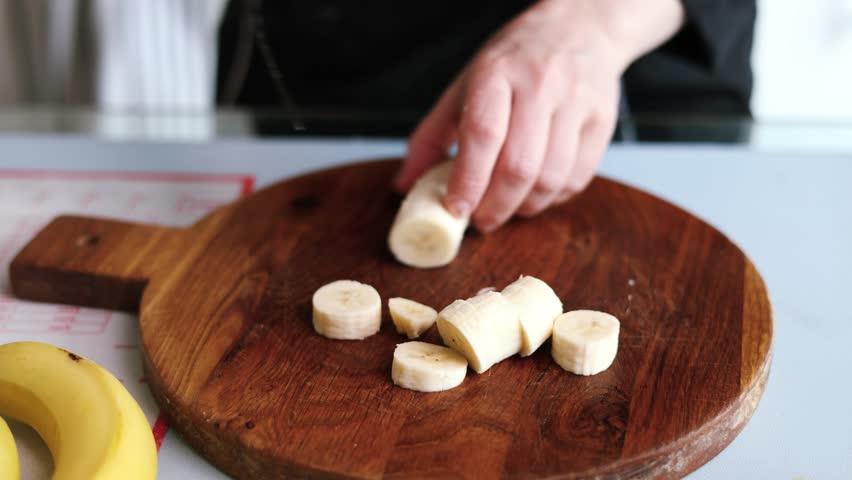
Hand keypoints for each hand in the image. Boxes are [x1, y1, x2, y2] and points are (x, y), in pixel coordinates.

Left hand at [394, 0, 683, 231]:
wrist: (580, 26)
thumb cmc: (514, 61)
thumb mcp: (466, 83)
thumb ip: (432, 135)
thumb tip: (404, 184)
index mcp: (498, 72)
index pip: (483, 134)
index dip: (468, 180)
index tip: (456, 209)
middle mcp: (541, 85)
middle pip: (519, 165)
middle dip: (496, 206)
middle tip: (481, 219)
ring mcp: (577, 102)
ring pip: (551, 178)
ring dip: (525, 207)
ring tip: (508, 207)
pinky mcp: (603, 121)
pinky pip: (577, 177)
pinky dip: (553, 198)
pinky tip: (536, 193)